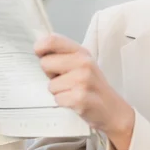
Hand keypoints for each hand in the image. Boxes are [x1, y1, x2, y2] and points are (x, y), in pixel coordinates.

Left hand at [34, 34, 134, 149]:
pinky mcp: (80, 98)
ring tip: (73, 92)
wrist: (112, 109)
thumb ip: (62, 55)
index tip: (39, 54)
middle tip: (65, 79)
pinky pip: (57, 99)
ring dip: (58, 92)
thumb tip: (38, 49)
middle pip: (45, 63)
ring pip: (51, 85)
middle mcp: (83, 63)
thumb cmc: (91, 85)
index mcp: (81, 51)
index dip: (40, 47)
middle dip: (50, 74)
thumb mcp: (81, 64)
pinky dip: (63, 102)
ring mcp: (83, 80)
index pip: (52, 40)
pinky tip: (75, 101)